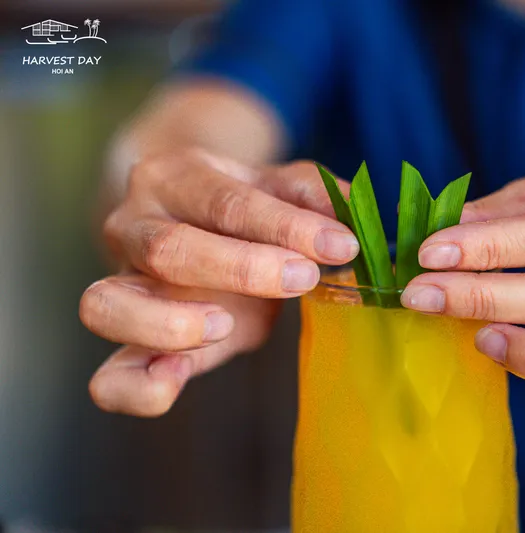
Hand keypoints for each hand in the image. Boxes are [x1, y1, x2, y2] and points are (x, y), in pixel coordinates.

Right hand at [80, 150, 356, 416]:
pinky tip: (176, 380)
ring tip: (226, 325)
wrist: (185, 218)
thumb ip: (313, 197)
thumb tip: (352, 217)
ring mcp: (119, 284)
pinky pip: (108, 377)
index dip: (286, 226)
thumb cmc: (239, 208)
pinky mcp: (129, 342)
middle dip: (243, 268)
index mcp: (177, 179)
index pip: (227, 201)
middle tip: (302, 278)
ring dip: (170, 323)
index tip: (340, 246)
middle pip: (168, 249)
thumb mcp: (277, 188)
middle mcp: (133, 226)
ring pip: (106, 304)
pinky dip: (137, 387)